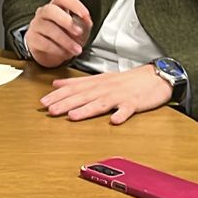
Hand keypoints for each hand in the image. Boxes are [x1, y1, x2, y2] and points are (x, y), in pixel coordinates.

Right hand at [24, 0, 92, 66]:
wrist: (49, 53)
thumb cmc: (65, 36)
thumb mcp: (79, 30)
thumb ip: (84, 24)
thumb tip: (87, 20)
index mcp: (57, 6)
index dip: (75, 5)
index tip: (85, 16)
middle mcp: (44, 13)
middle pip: (50, 10)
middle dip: (66, 21)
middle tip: (78, 32)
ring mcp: (36, 25)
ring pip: (48, 28)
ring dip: (65, 40)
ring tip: (76, 49)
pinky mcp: (32, 38)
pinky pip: (43, 42)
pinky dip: (56, 49)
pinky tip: (64, 54)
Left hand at [38, 64, 172, 123]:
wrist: (154, 77)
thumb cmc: (126, 80)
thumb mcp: (100, 78)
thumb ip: (78, 82)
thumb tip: (56, 83)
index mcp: (97, 83)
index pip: (74, 88)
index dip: (58, 95)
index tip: (43, 102)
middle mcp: (106, 88)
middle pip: (84, 96)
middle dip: (66, 103)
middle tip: (51, 110)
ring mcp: (120, 96)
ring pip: (101, 103)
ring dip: (87, 110)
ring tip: (73, 116)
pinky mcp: (135, 103)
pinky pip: (128, 109)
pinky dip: (121, 114)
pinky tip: (114, 120)